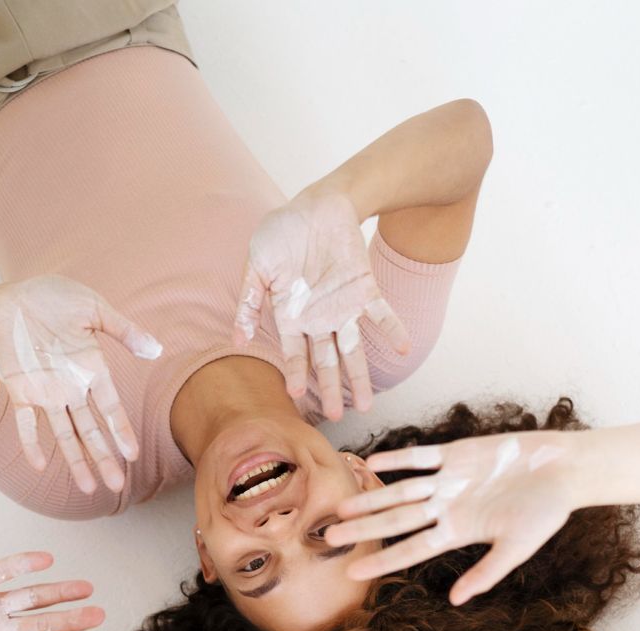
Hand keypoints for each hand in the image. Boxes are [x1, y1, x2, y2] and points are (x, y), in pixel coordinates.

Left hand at [0, 276, 161, 493]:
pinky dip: (30, 443)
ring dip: (76, 460)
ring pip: (64, 434)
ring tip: (89, 488)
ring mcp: (46, 392)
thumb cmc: (54, 298)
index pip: (110, 407)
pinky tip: (39, 465)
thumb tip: (154, 349)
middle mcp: (72, 388)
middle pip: (90, 430)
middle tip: (117, 485)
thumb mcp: (93, 309)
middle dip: (104, 457)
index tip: (132, 455)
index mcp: (92, 369)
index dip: (120, 430)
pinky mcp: (20, 390)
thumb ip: (122, 329)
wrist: (11, 296)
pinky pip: (25, 422)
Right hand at [234, 190, 409, 420]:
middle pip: (327, 362)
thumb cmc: (283, 232)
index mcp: (293, 317)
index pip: (296, 354)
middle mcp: (320, 320)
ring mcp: (344, 308)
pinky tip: (402, 349)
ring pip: (353, 350)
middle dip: (331, 389)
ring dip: (361, 377)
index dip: (297, 373)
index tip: (296, 395)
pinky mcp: (365, 290)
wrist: (318, 204)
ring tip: (367, 405)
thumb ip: (249, 301)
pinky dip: (393, 330)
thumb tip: (237, 338)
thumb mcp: (257, 265)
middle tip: (334, 417)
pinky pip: (381, 315)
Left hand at [328, 431, 574, 601]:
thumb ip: (486, 573)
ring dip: (372, 498)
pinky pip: (421, 456)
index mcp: (458, 532)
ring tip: (342, 507)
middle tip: (328, 539)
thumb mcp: (518, 548)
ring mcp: (449, 480)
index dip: (382, 560)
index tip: (352, 572)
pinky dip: (398, 459)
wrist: (565, 470)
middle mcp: (447, 508)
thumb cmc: (546, 512)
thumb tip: (455, 601)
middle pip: (396, 520)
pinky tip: (372, 463)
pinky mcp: (458, 453)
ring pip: (401, 490)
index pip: (411, 550)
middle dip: (364, 530)